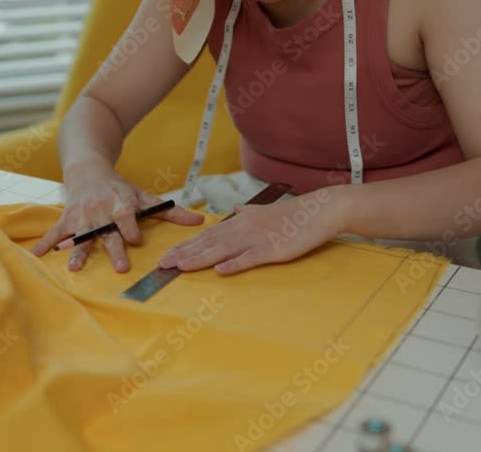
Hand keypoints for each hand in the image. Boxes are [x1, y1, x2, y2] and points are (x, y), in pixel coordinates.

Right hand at [31, 162, 204, 271]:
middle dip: (112, 249)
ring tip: (75, 268)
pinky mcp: (67, 218)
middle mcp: (101, 212)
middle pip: (108, 232)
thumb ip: (170, 211)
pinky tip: (37, 255)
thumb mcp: (144, 196)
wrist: (88, 168)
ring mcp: (82, 216)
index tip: (135, 238)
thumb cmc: (120, 187)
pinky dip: (45, 243)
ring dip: (77, 251)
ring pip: (80, 236)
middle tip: (120, 267)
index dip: (130, 226)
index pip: (127, 215)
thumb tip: (201, 220)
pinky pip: (55, 231)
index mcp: (121, 205)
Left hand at [156, 188, 345, 275]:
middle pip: (208, 242)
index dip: (185, 245)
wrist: (318, 211)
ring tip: (180, 266)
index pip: (207, 234)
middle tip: (162, 263)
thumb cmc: (292, 214)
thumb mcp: (264, 210)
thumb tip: (234, 209)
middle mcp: (243, 228)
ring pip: (223, 250)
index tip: (167, 254)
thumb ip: (246, 212)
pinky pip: (250, 258)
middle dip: (183, 253)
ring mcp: (257, 239)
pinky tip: (220, 270)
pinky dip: (235, 264)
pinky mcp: (273, 250)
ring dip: (200, 258)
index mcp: (240, 221)